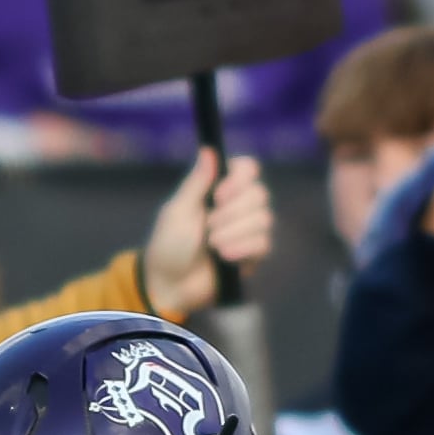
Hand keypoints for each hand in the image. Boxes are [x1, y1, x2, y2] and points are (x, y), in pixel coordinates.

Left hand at [145, 149, 275, 318]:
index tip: (218, 195)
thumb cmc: (168, 245)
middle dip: (233, 213)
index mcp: (219, 188)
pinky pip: (264, 244)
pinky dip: (242, 249)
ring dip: (234, 233)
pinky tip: (223, 257)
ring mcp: (248, 231)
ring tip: (212, 245)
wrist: (172, 285)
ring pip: (264, 220)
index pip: (248, 169)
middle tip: (208, 227)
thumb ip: (197, 181)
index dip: (240, 179)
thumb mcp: (178, 210)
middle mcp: (238, 206)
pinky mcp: (254, 255)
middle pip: (260, 194)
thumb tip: (209, 149)